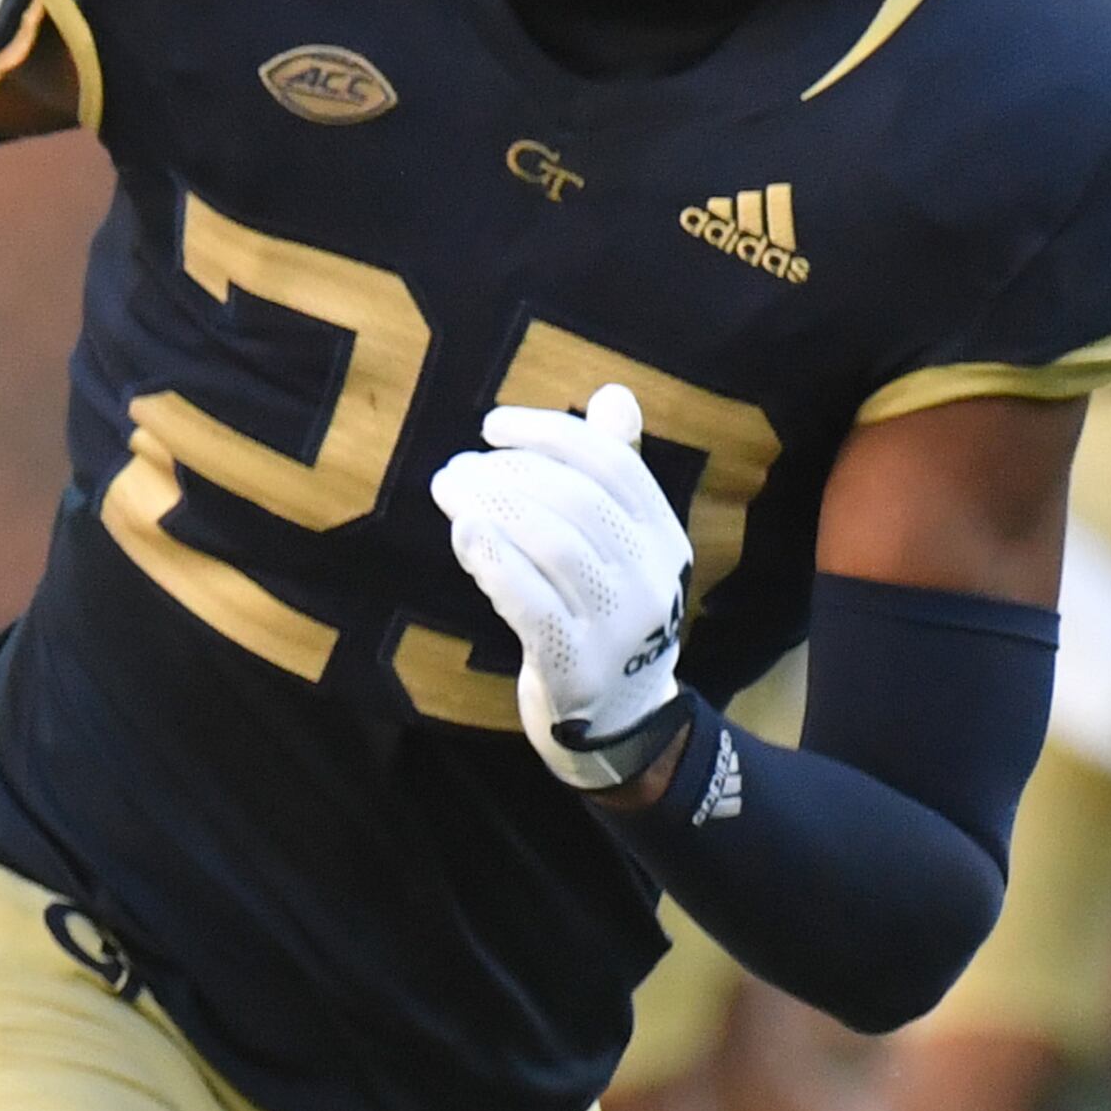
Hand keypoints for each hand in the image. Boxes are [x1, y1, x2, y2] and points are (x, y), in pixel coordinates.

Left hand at [430, 385, 694, 790]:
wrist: (615, 716)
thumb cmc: (602, 609)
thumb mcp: (620, 542)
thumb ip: (615, 469)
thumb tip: (613, 394)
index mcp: (663, 535)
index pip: (612, 464)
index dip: (549, 433)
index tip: (491, 425)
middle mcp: (650, 577)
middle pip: (577, 500)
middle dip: (507, 472)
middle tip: (454, 468)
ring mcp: (617, 626)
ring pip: (553, 546)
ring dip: (491, 507)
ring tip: (448, 491)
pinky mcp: (576, 666)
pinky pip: (532, 605)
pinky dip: (494, 563)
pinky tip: (463, 535)